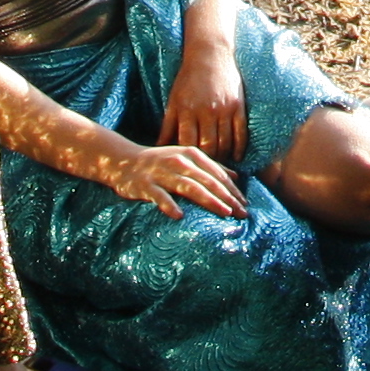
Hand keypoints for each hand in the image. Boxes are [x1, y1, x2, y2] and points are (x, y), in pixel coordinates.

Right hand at [105, 139, 245, 219]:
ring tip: (224, 212)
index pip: (217, 174)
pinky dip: (169, 205)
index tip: (245, 205)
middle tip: (242, 212)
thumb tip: (236, 177)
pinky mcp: (146, 185)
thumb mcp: (186, 158)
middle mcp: (179, 161)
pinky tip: (180, 216)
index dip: (233, 190)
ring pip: (189, 187)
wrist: (123, 160)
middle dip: (227, 197)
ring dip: (208, 200)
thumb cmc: (160, 162)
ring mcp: (162, 173)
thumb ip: (210, 167)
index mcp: (192, 155)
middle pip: (208, 181)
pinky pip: (159, 196)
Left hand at [164, 35, 247, 159]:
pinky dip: (238, 148)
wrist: (210, 54)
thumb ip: (167, 126)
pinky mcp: (238, 106)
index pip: (187, 144)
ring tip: (219, 166)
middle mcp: (206, 111)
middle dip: (207, 163)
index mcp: (186, 111)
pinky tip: (235, 157)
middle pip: (208, 147)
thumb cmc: (187, 79)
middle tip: (206, 174)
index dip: (188, 159)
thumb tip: (158, 148)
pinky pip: (240, 133)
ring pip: (224, 143)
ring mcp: (224, 109)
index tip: (188, 170)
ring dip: (222, 158)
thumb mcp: (173, 101)